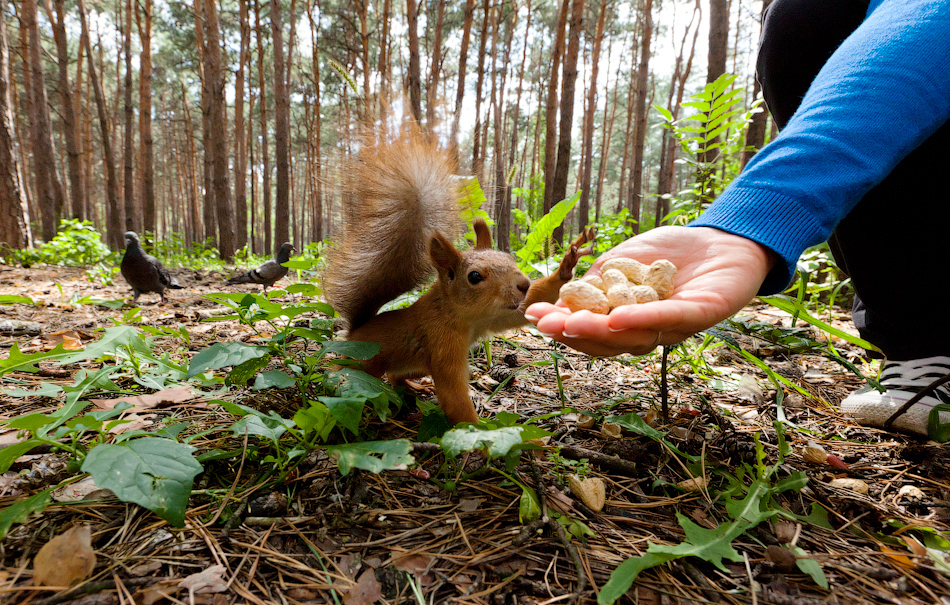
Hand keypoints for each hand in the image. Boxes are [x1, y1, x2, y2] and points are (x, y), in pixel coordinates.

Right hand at [525, 226, 775, 356]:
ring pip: (636, 338)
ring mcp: (677, 326)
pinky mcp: (704, 313)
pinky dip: (643, 320)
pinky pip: (670, 319)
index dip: (563, 327)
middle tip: (546, 325)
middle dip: (575, 335)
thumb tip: (562, 298)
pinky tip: (617, 316)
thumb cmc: (670, 253)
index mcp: (631, 323)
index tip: (533, 315)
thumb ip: (598, 281)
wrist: (722, 239)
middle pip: (611, 344)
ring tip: (572, 323)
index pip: (594, 333)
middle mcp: (652, 332)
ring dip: (601, 332)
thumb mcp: (623, 263)